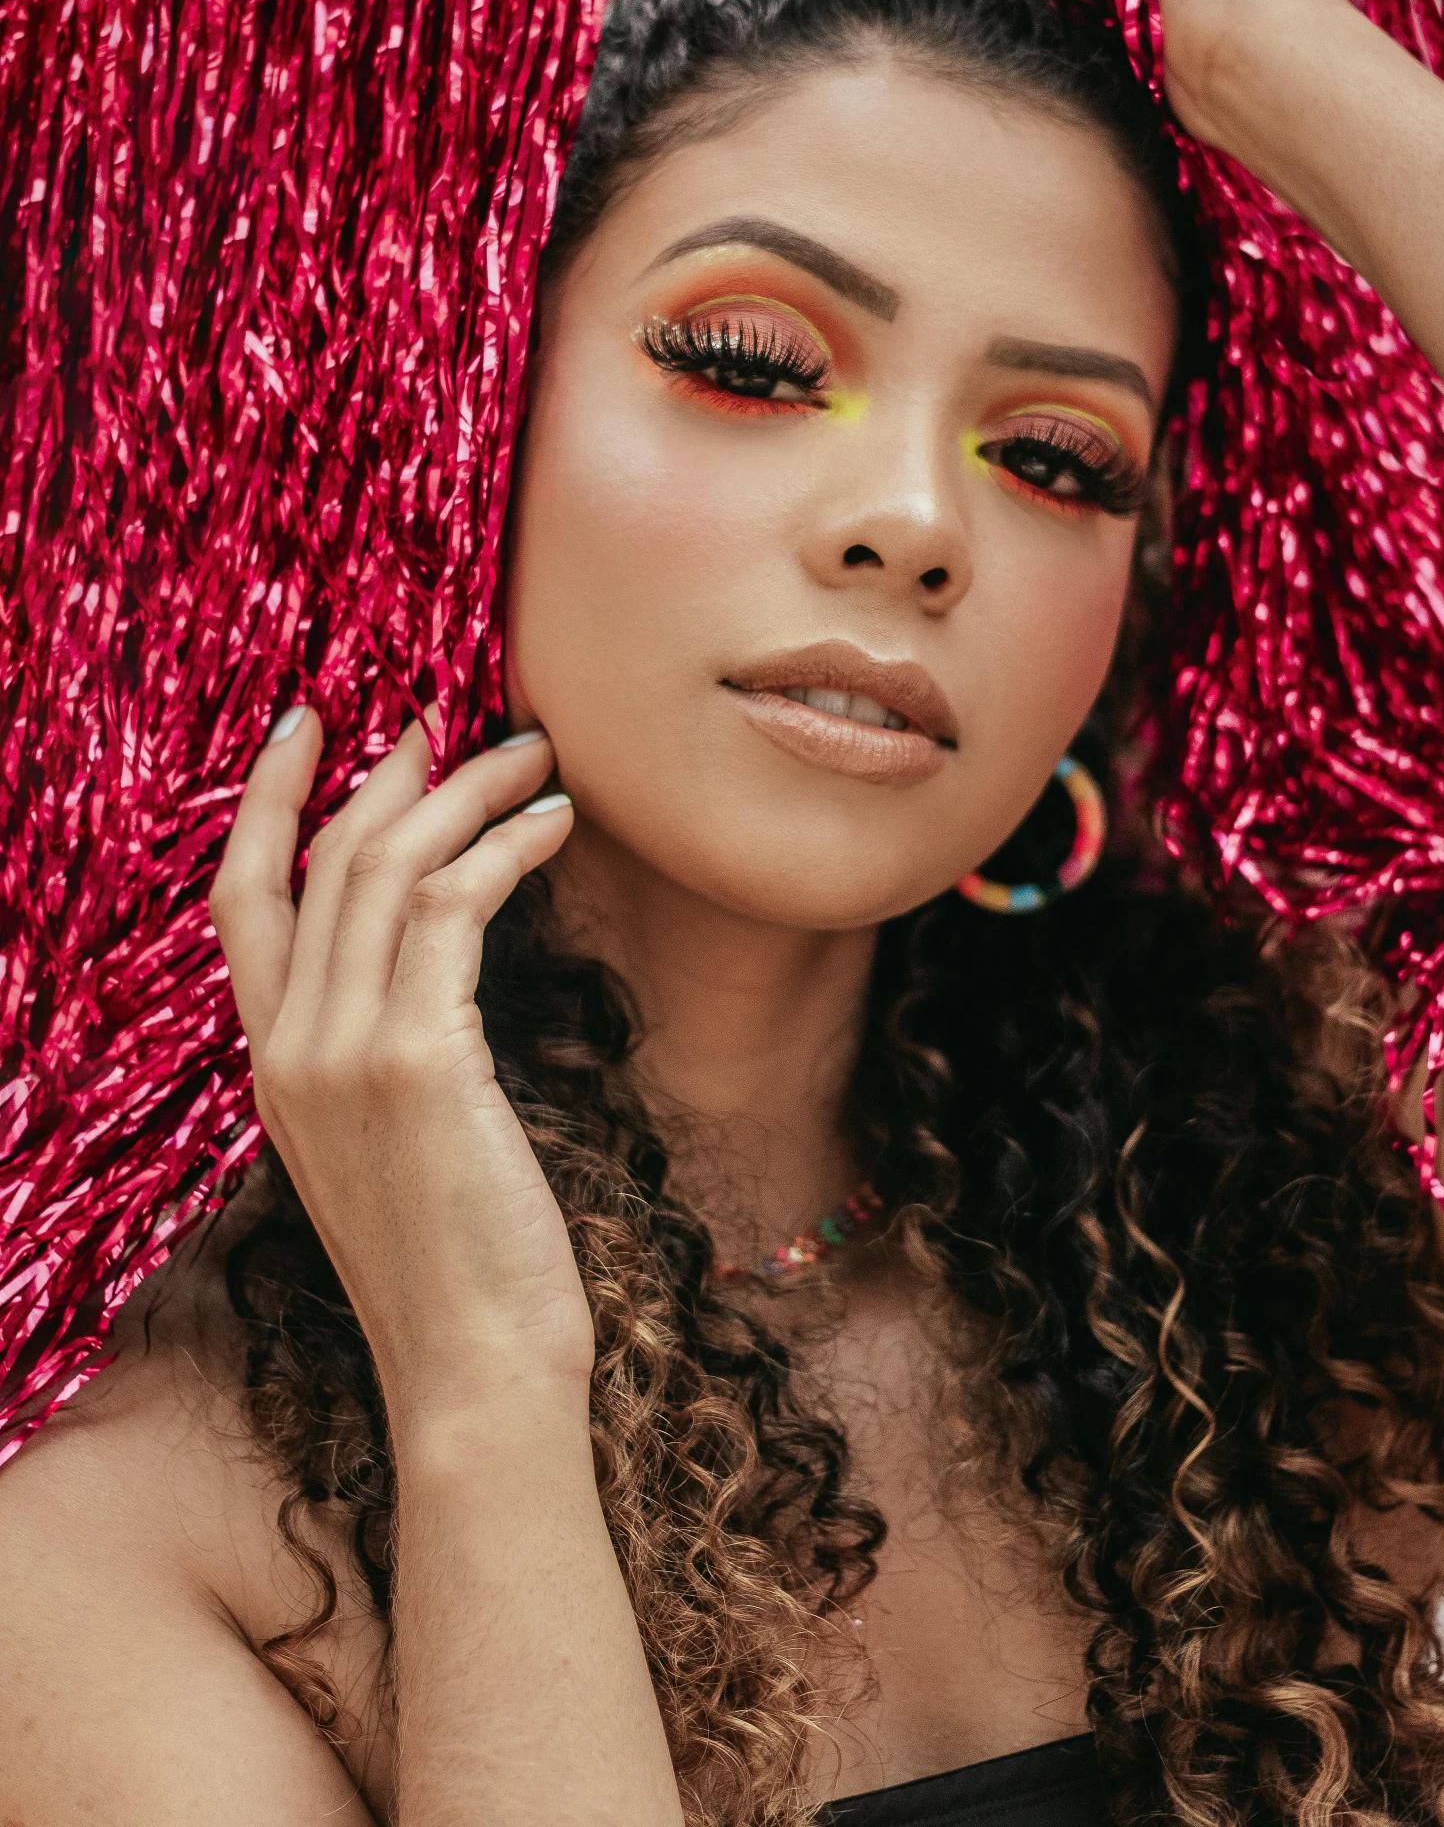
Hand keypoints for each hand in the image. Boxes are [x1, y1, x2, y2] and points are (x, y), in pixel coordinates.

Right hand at [208, 708, 588, 1424]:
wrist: (474, 1372)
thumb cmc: (462, 1267)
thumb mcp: (398, 1147)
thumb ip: (388, 1056)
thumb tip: (435, 973)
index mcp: (276, 1069)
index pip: (242, 902)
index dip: (266, 802)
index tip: (310, 726)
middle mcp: (291, 1051)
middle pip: (319, 862)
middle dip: (386, 774)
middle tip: (449, 718)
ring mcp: (343, 1054)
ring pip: (386, 867)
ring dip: (464, 794)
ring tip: (530, 754)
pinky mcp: (417, 1061)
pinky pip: (452, 907)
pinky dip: (505, 847)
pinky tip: (553, 824)